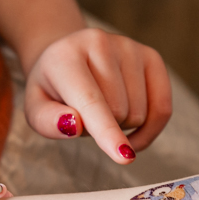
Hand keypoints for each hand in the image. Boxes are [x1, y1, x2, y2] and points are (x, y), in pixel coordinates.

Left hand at [23, 28, 172, 163]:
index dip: (107, 131)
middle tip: (86, 113)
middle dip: (104, 128)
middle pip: (119, 112)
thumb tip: (74, 125)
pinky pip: (163, 108)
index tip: (124, 156)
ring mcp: (129, 47)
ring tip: (103, 107)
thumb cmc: (53, 88)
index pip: (91, 101)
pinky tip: (130, 125)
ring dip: (122, 124)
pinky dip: (149, 128)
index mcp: (65, 57)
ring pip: (140, 113)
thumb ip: (47, 121)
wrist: (68, 56)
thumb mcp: (35, 108)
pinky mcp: (151, 56)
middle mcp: (100, 43)